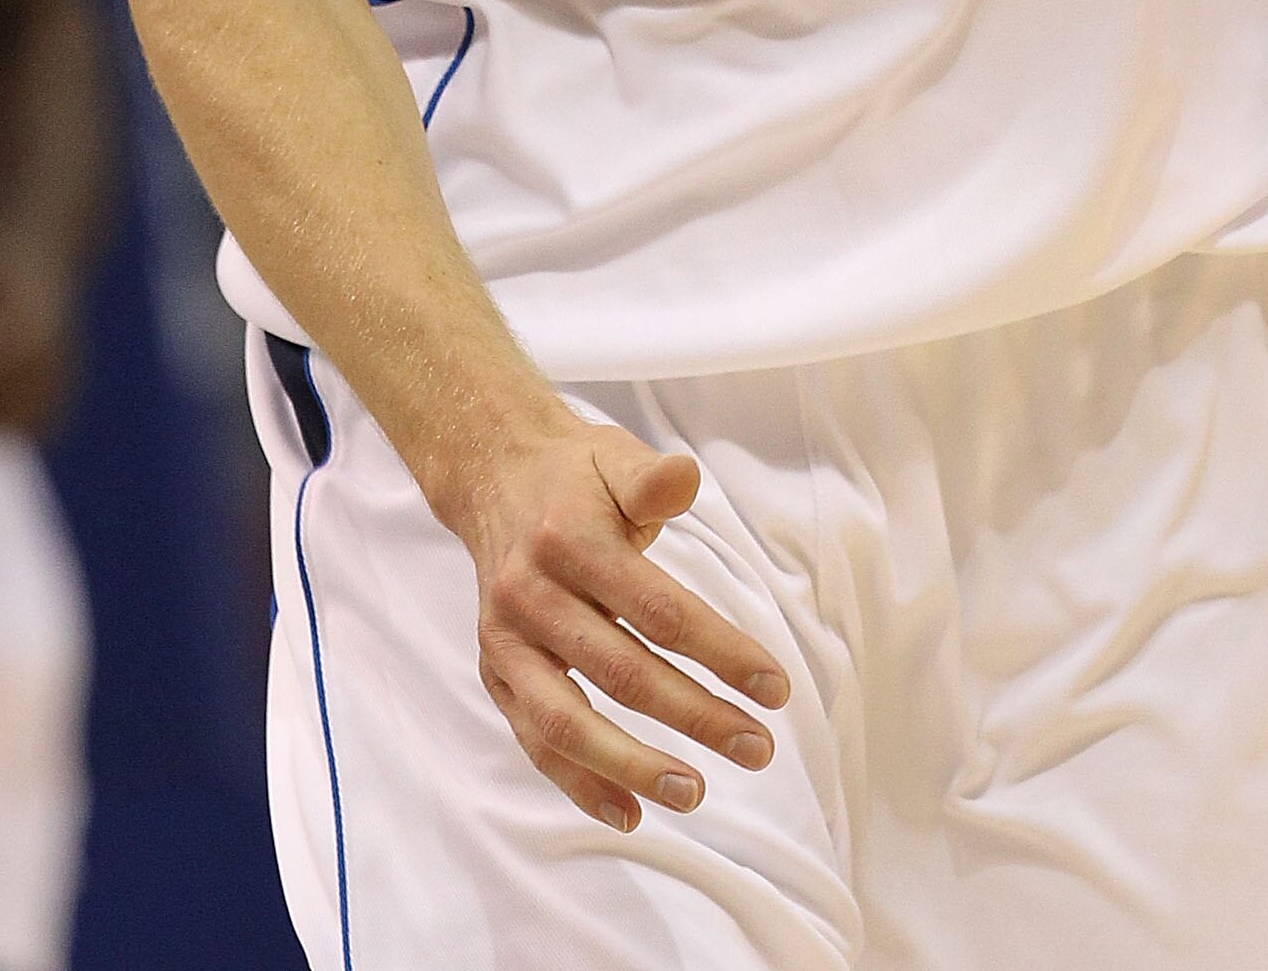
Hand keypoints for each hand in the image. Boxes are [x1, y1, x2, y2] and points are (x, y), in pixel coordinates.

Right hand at [456, 411, 790, 833]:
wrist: (492, 476)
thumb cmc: (574, 474)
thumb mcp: (615, 456)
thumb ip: (651, 478)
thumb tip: (684, 480)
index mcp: (571, 541)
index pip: (659, 610)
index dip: (721, 652)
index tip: (775, 689)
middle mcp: (531, 596)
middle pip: (623, 672)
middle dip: (696, 717)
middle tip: (758, 748)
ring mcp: (506, 642)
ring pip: (568, 721)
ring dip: (634, 766)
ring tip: (696, 794)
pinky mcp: (495, 673)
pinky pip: (535, 739)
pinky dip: (578, 782)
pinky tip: (629, 811)